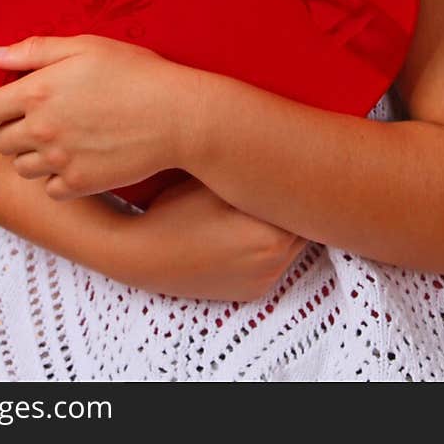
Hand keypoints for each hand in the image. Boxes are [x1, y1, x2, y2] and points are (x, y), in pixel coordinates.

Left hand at [0, 34, 198, 199]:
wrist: (177, 115)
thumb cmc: (135, 71)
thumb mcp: (86, 46)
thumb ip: (34, 50)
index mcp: (37, 92)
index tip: (15, 99)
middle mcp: (41, 130)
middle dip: (12, 128)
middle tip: (42, 116)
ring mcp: (59, 161)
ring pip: (21, 167)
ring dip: (33, 154)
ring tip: (61, 137)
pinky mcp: (80, 185)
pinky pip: (49, 189)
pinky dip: (57, 177)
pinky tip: (78, 158)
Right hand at [116, 178, 309, 301]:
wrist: (142, 255)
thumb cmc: (175, 211)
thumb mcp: (216, 180)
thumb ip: (255, 169)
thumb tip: (284, 152)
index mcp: (272, 234)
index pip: (301, 201)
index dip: (295, 178)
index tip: (289, 160)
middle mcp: (275, 263)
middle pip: (301, 223)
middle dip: (289, 201)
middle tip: (276, 177)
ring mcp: (264, 280)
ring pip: (291, 243)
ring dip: (280, 223)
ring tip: (257, 201)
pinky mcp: (252, 291)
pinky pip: (273, 262)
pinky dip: (267, 245)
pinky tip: (244, 229)